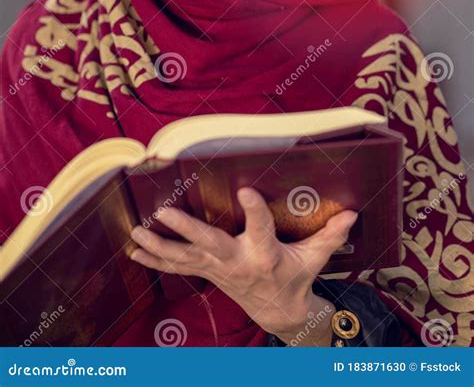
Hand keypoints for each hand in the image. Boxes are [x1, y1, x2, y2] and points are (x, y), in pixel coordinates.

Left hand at [130, 187, 357, 344]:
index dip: (254, 210)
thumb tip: (353, 214)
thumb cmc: (295, 278)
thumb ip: (329, 236)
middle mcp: (237, 263)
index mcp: (265, 254)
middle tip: (163, 212)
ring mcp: (218, 270)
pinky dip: (155, 259)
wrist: (279, 313)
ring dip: (158, 245)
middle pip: (209, 245)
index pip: (260, 229)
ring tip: (136, 231)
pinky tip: (135, 249)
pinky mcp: (207, 274)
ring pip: (184, 258)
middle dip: (185, 229)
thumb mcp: (314, 259)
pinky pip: (177, 267)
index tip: (246, 190)